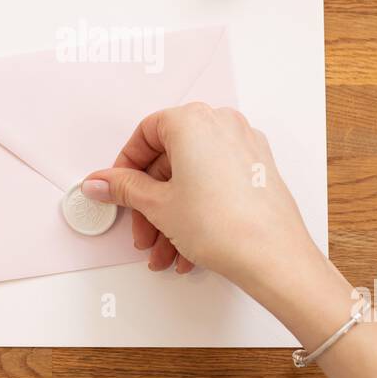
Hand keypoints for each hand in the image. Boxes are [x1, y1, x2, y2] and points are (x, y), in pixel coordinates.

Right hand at [80, 103, 322, 286]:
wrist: (273, 257)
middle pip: (170, 159)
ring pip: (193, 176)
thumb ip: (124, 188)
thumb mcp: (158, 205)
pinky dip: (197, 210)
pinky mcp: (258, 169)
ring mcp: (244, 146)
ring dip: (172, 215)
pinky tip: (187, 246)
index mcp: (193, 120)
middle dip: (150, 202)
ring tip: (165, 249)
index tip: (119, 188)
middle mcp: (222, 124)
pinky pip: (216, 183)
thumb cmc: (225, 226)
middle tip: (141, 229)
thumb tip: (103, 182)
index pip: (146, 133)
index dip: (126, 166)